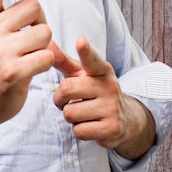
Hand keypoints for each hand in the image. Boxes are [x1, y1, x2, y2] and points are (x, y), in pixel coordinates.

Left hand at [51, 37, 154, 158]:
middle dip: (59, 98)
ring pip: (70, 113)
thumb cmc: (94, 91)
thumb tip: (46, 42)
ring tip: (81, 113)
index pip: (92, 59)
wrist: (125, 120)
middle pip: (66, 89)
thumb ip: (63, 59)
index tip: (81, 41)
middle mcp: (109, 86)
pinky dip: (79, 130)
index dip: (85, 51)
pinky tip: (89, 125)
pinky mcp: (112, 128)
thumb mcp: (82, 74)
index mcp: (101, 69)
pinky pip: (79, 131)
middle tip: (67, 100)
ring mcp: (112, 107)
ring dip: (69, 116)